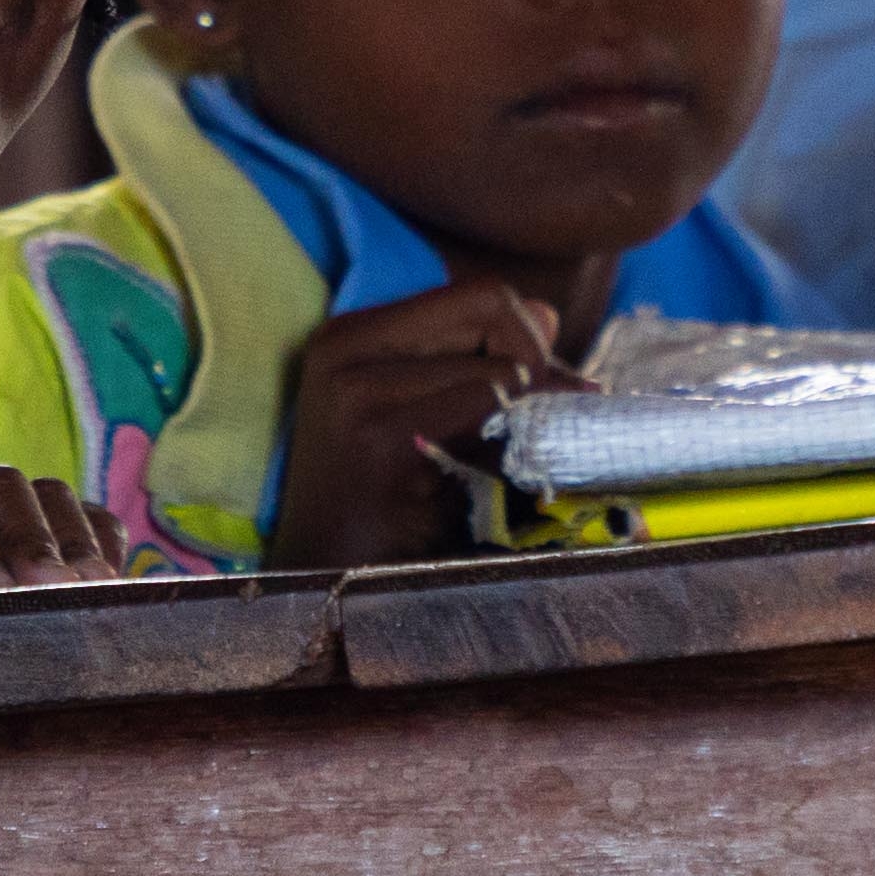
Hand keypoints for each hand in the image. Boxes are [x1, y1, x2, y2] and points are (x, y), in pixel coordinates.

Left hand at [0, 466, 135, 598]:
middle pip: (3, 486)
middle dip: (29, 536)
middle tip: (52, 585)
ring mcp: (26, 524)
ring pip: (55, 496)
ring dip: (73, 544)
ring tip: (82, 592)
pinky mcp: (74, 546)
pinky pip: (100, 523)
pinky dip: (106, 549)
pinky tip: (103, 587)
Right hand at [264, 280, 572, 570]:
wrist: (325, 583)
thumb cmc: (383, 503)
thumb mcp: (421, 415)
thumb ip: (477, 359)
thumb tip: (549, 314)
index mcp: (351, 335)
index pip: (481, 292)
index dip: (529, 334)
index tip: (538, 391)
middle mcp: (345, 350)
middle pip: (494, 310)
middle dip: (539, 365)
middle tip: (544, 423)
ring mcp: (356, 394)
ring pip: (499, 371)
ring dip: (529, 415)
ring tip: (513, 460)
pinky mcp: (380, 442)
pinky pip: (486, 416)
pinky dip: (509, 447)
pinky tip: (490, 485)